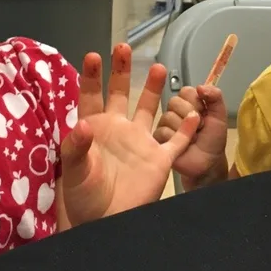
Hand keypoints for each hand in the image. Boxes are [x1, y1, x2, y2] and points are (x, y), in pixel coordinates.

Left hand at [60, 44, 198, 226]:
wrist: (105, 224)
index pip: (92, 97)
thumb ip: (76, 147)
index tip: (93, 55)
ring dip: (153, 89)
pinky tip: (195, 113)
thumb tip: (82, 123)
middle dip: (122, 71)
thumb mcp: (75, 172)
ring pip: (149, 110)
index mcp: (95, 129)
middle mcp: (118, 130)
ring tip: (158, 66)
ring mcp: (140, 143)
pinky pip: (176, 141)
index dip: (92, 77)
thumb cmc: (83, 197)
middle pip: (121, 94)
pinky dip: (186, 129)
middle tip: (123, 46)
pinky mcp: (159, 160)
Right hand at [155, 85, 227, 185]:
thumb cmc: (213, 139)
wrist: (208, 163)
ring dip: (185, 130)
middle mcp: (175, 110)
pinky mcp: (159, 138)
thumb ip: (215, 97)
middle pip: (175, 102)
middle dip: (190, 116)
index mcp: (189, 102)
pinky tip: (183, 145)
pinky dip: (176, 139)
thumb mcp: (219, 116)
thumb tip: (200, 86)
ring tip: (192, 139)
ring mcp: (165, 123)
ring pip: (169, 117)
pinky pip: (162, 131)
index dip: (196, 101)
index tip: (204, 112)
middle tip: (199, 128)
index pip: (186, 91)